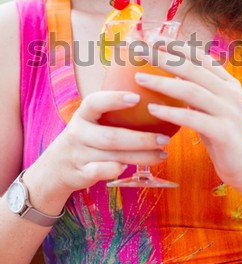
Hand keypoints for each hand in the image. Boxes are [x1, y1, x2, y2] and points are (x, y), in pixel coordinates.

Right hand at [42, 91, 168, 194]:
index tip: (137, 97)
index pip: (94, 103)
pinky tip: (131, 168)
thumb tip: (150, 89)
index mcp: (82, 115)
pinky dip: (114, 170)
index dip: (114, 99)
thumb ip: (111, 108)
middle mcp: (78, 133)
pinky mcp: (80, 174)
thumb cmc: (85, 136)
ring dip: (141, 157)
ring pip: (113, 156)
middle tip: (164, 138)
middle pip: (112, 136)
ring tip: (162, 153)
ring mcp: (79, 155)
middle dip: (141, 139)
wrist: (55, 167)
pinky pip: (99, 172)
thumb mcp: (90, 119)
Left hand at [135, 42, 241, 192]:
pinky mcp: (224, 132)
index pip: (201, 57)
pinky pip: (193, 118)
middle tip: (140, 52)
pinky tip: (152, 109)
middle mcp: (230, 93)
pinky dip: (172, 112)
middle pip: (193, 69)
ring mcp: (229, 111)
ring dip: (163, 83)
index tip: (154, 40)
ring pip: (192, 90)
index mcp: (228, 84)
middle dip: (164, 58)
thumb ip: (197, 92)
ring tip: (139, 78)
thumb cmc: (223, 137)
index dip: (178, 47)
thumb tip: (170, 76)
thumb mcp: (211, 109)